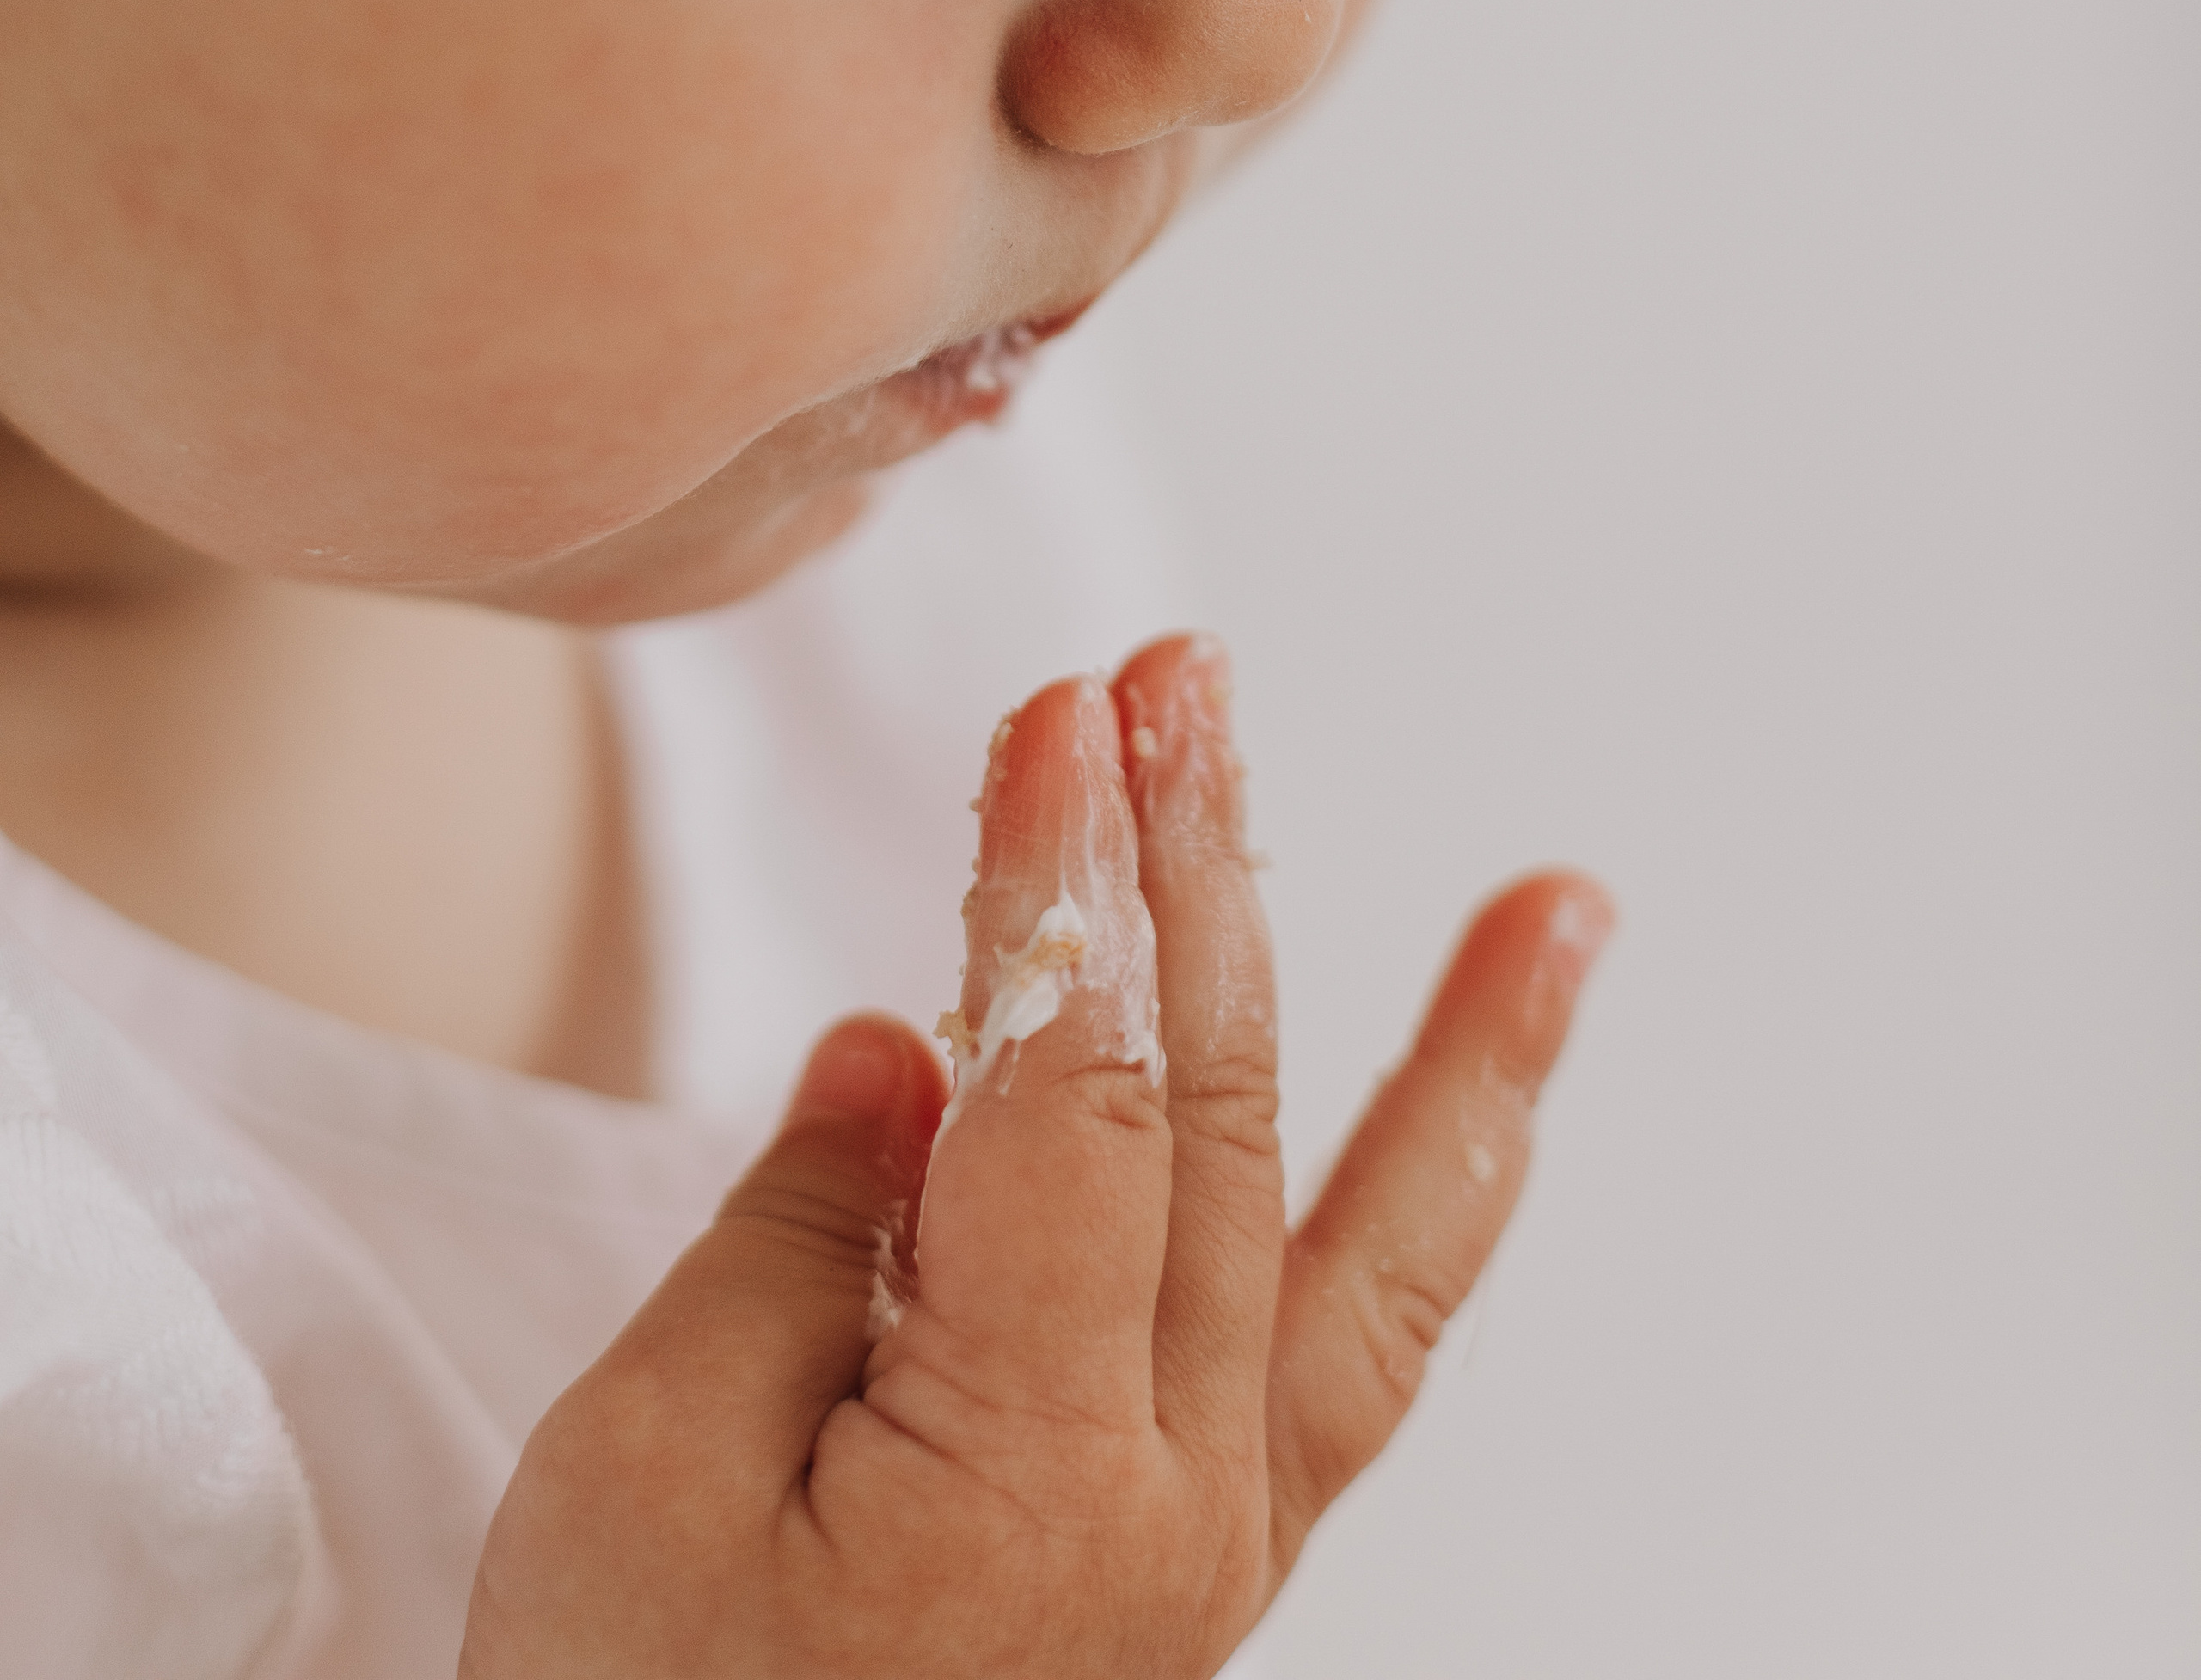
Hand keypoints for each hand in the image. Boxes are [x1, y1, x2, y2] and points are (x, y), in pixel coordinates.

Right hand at [460, 638, 1611, 1677]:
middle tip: (1184, 683)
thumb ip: (788, 1250)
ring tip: (1562, 905)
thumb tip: (908, 1054)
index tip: (1059, 715)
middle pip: (1217, 1123)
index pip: (1070, 1108)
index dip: (1063, 893)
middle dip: (1198, 874)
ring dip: (1448, 1042)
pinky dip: (1438, 1195)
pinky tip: (1485, 1099)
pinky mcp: (1213, 1541)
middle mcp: (1177, 1498)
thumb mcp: (635, 1493)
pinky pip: (1368, 1348)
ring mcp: (1222, 1528)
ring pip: (1366, 1241)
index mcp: (1027, 1480)